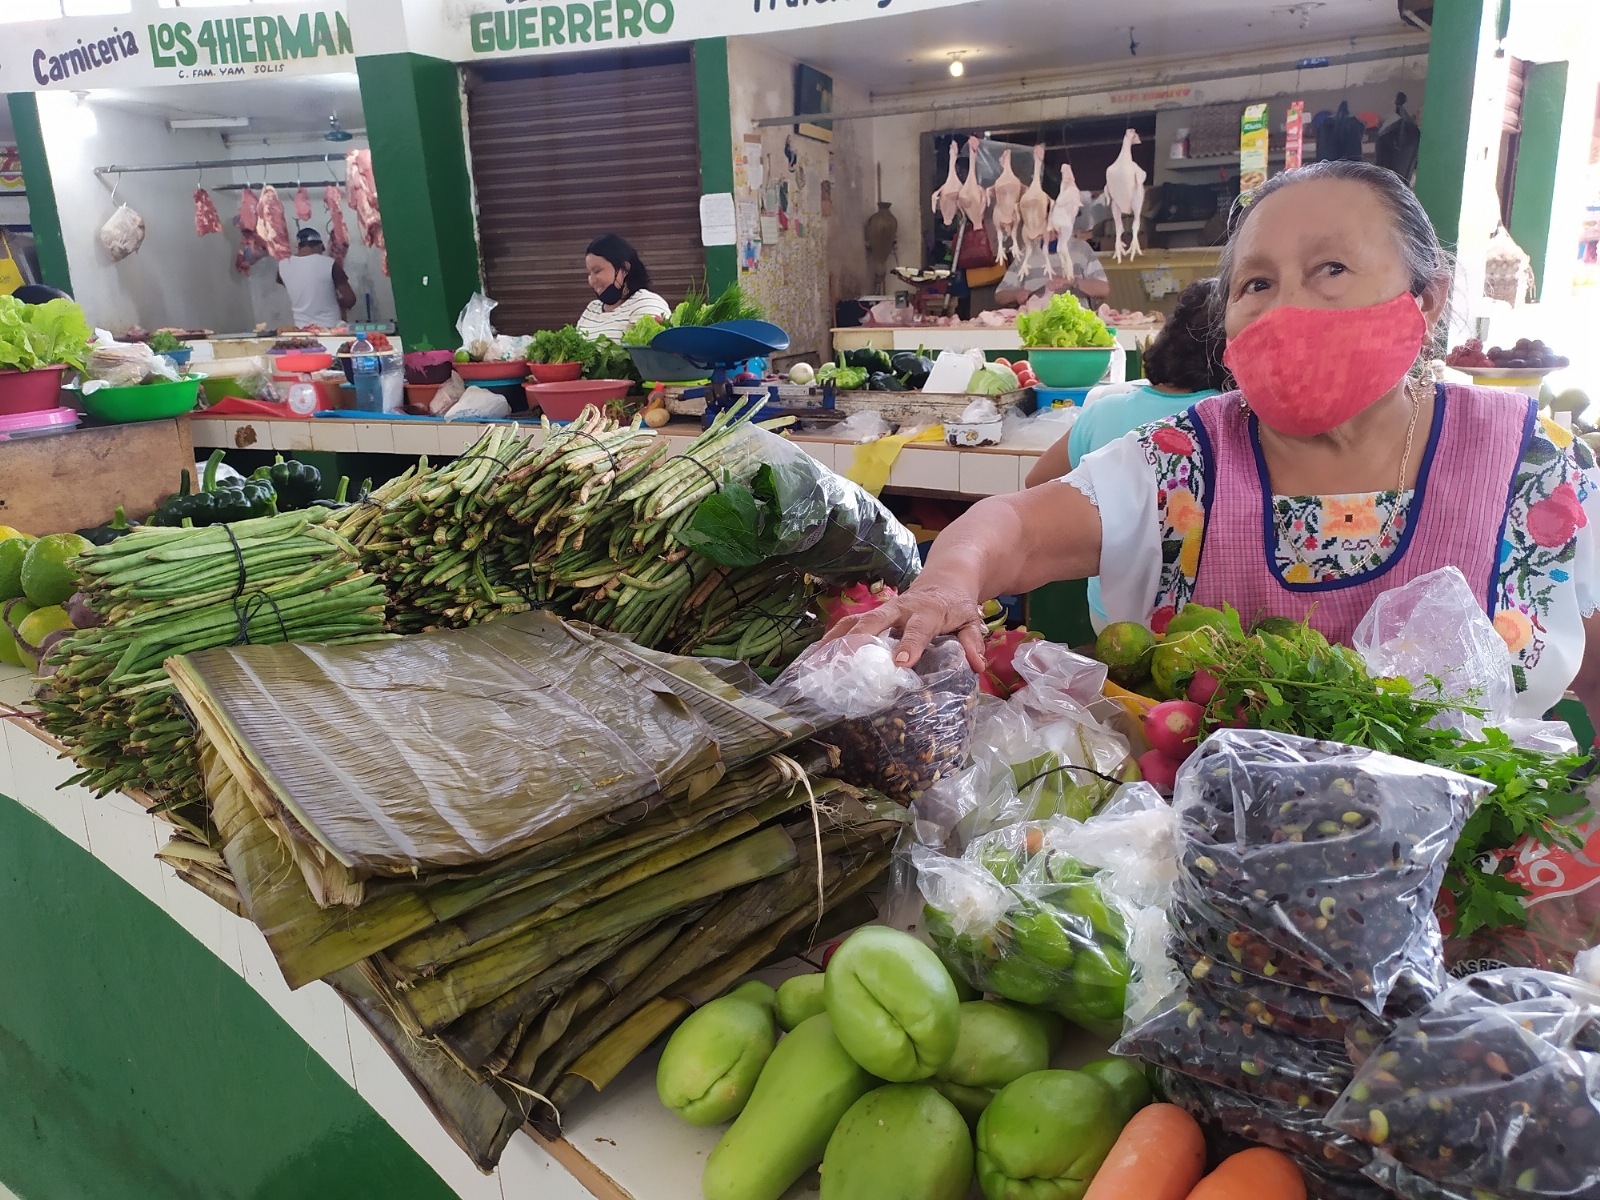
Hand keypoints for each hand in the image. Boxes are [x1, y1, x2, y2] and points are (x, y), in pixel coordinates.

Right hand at [823, 582, 987, 670]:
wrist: (944, 578)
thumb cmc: (956, 605)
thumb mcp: (969, 620)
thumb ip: (971, 642)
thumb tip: (976, 666)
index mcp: (928, 611)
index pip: (918, 629)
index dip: (909, 644)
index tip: (900, 663)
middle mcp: (901, 608)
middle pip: (875, 621)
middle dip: (859, 640)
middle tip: (842, 661)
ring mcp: (883, 610)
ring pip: (855, 622)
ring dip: (835, 640)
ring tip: (815, 663)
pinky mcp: (871, 614)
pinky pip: (847, 625)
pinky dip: (830, 639)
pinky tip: (815, 657)